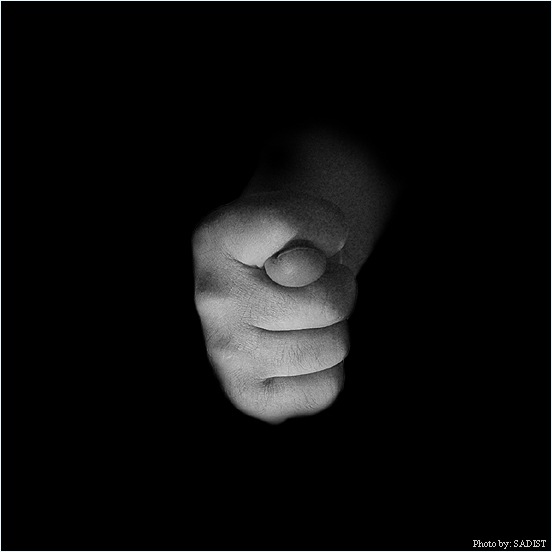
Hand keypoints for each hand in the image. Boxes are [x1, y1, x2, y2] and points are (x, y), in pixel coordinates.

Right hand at [193, 191, 356, 423]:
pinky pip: (326, 388)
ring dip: (333, 331)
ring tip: (304, 318)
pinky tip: (299, 352)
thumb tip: (304, 269)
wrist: (256, 293)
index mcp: (218, 238)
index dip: (326, 228)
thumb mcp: (298, 217)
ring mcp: (225, 352)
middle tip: (315, 286)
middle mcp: (213, 298)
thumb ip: (310, 225)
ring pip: (332, 347)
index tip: (312, 237)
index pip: (291, 223)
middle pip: (329, 302)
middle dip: (339, 290)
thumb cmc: (285, 252)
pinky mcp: (246, 395)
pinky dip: (326, 372)